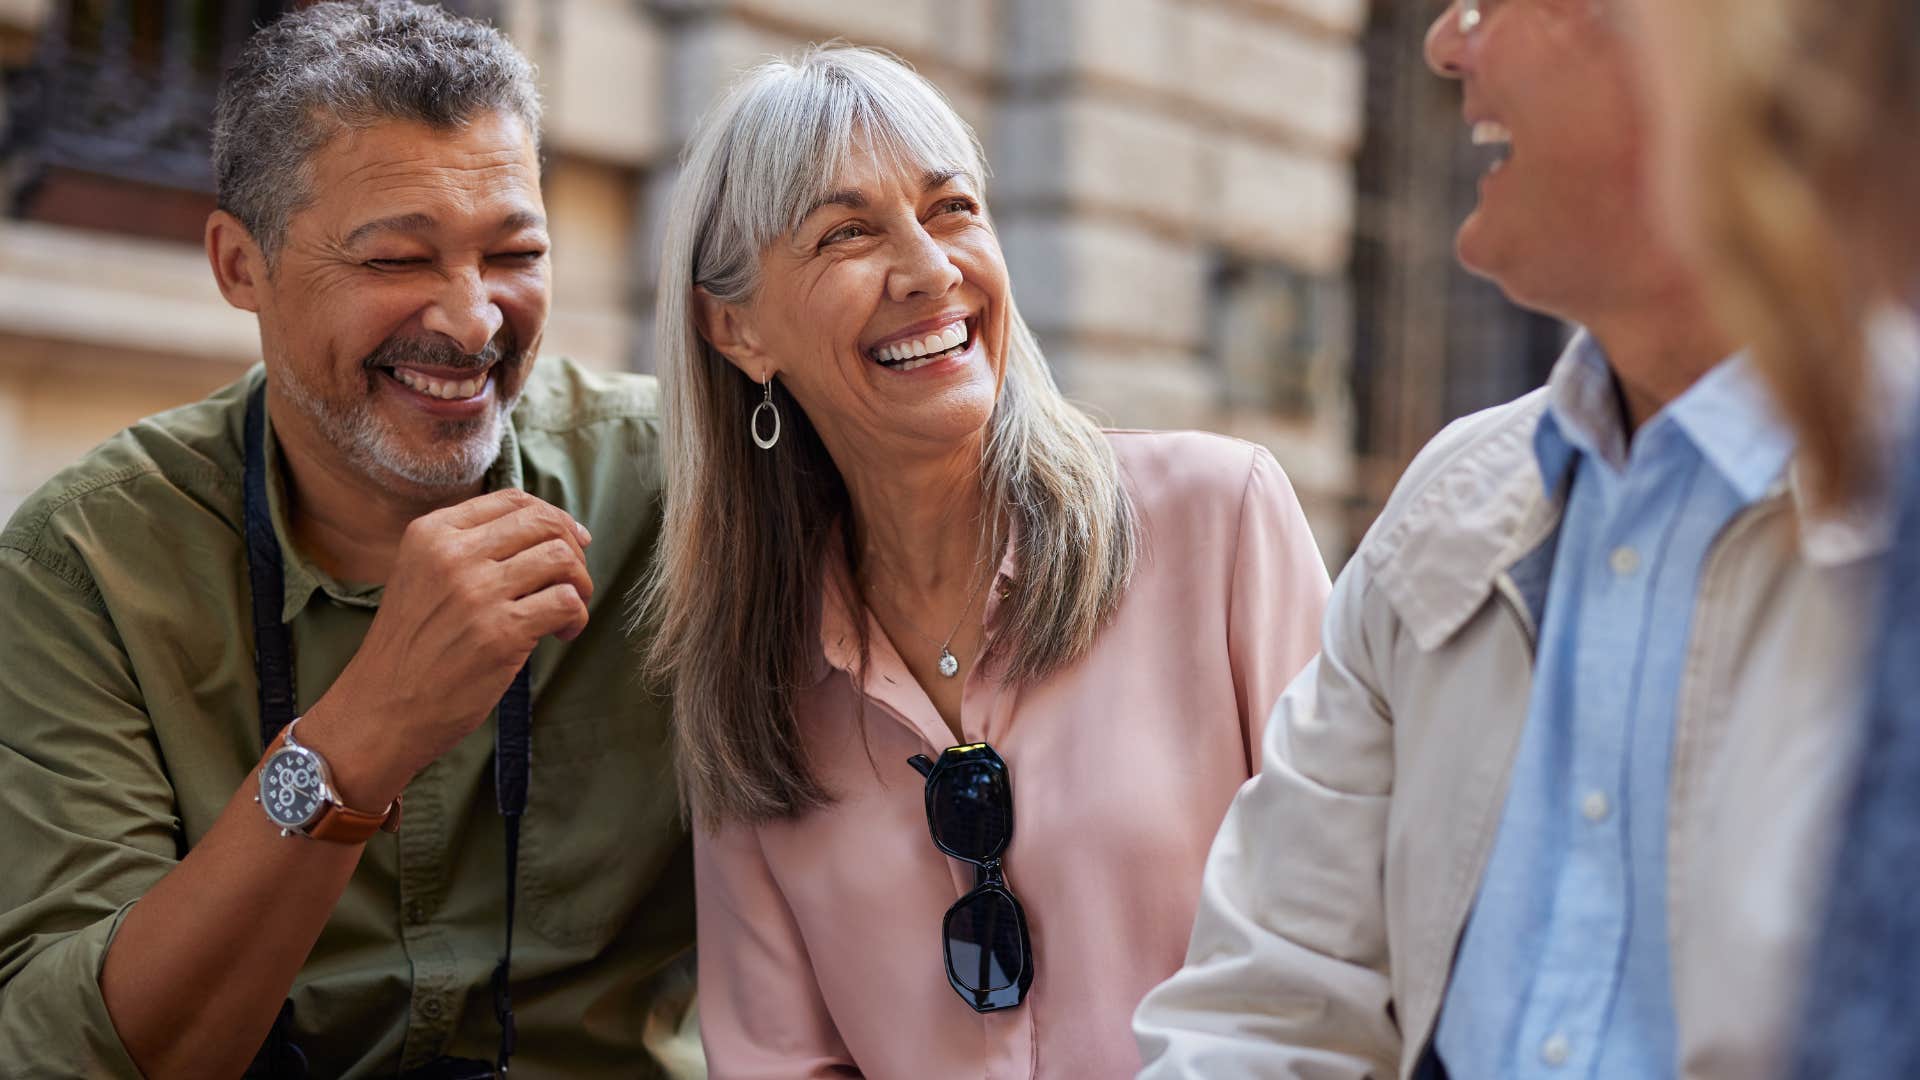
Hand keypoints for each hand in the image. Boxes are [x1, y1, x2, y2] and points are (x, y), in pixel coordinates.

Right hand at [299, 489, 593, 806]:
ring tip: (569, 610)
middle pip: (544, 523)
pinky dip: (577, 617)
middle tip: (573, 582)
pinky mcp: (500, 633)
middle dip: (573, 550)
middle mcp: (453, 554)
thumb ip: (470, 549)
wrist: (380, 709)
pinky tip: (561, 634)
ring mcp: (477, 593)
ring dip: (580, 584)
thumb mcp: (422, 576)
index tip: (570, 543)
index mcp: (432, 533)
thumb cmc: (411, 648)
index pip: (513, 501)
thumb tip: (551, 531)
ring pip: (562, 559)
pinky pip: (567, 602)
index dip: (554, 518)